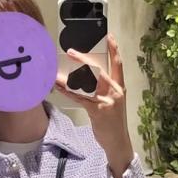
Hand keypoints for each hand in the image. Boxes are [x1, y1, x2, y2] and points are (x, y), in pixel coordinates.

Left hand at [55, 34, 134, 177]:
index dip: (114, 49)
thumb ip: (104, 90)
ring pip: (87, 84)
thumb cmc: (114, 122)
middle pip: (99, 70)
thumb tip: (87, 77)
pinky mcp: (98, 110)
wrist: (118, 142)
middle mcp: (115, 91)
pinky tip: (59, 87)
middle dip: (84, 60)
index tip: (110, 36)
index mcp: (120, 87)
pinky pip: (80, 98)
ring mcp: (107, 101)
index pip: (118, 64)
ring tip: (58, 72)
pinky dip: (68, 91)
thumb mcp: (113, 103)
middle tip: (71, 52)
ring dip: (70, 77)